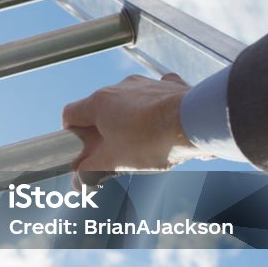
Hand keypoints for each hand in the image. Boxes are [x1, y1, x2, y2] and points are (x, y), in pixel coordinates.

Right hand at [60, 73, 208, 184]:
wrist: (197, 122)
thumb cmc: (153, 140)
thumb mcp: (116, 162)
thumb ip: (91, 171)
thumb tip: (77, 182)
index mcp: (99, 103)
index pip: (70, 114)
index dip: (72, 134)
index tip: (82, 149)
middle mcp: (118, 87)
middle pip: (99, 109)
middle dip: (102, 130)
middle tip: (114, 153)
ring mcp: (144, 84)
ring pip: (126, 101)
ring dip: (127, 119)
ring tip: (143, 142)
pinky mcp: (168, 85)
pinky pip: (154, 94)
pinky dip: (153, 108)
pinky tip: (163, 123)